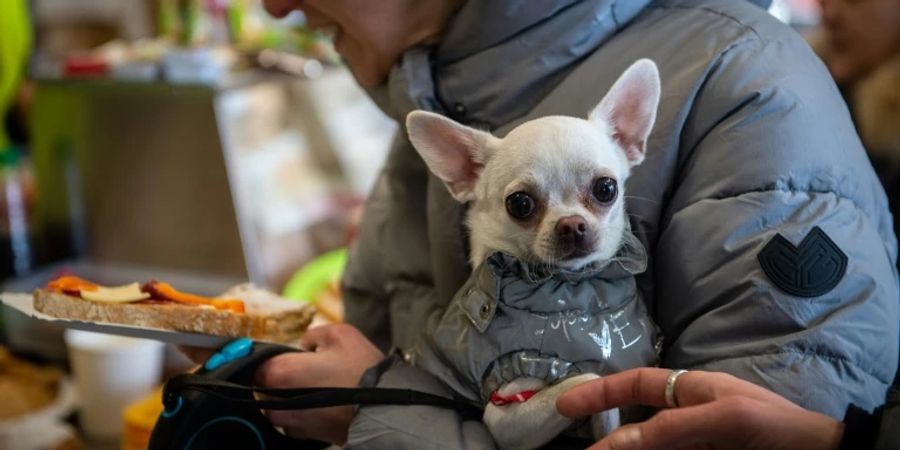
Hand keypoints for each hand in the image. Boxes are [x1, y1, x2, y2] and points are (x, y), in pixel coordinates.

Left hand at [255, 324, 383, 444]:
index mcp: (280, 374)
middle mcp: (276, 404)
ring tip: (321, 387)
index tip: (286, 355)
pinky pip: (296, 420)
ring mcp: (291, 424)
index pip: (256, 363)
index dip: (272, 357)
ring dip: (293, 396)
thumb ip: (313, 335)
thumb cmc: (361, 370)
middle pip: (266, 387)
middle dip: (283, 378)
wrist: (386, 410)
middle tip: (309, 369)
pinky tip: (327, 403)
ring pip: (280, 406)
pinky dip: (306, 411)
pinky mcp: (305, 438)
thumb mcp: (340, 334)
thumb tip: (305, 345)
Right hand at [556, 368, 844, 449]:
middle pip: (636, 425)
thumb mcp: (726, 418)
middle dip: (606, 438)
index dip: (600, 391)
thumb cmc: (778, 428)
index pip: (637, 384)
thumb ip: (672, 427)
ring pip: (648, 448)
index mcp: (693, 390)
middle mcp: (688, 417)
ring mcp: (695, 445)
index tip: (565, 406)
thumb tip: (618, 441)